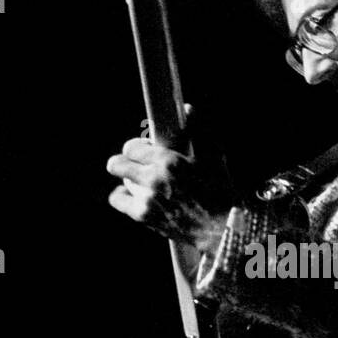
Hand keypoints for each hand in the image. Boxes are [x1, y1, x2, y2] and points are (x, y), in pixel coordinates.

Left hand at [106, 129, 230, 244]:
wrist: (220, 229)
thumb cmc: (220, 192)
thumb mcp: (214, 157)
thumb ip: (199, 130)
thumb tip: (189, 109)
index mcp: (169, 161)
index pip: (132, 147)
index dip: (137, 147)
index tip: (146, 150)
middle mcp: (154, 179)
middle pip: (117, 164)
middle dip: (124, 161)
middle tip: (137, 165)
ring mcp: (146, 200)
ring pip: (119, 182)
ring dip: (127, 180)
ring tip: (140, 183)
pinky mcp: (143, 216)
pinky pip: (119, 200)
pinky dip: (124, 197)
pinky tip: (134, 197)